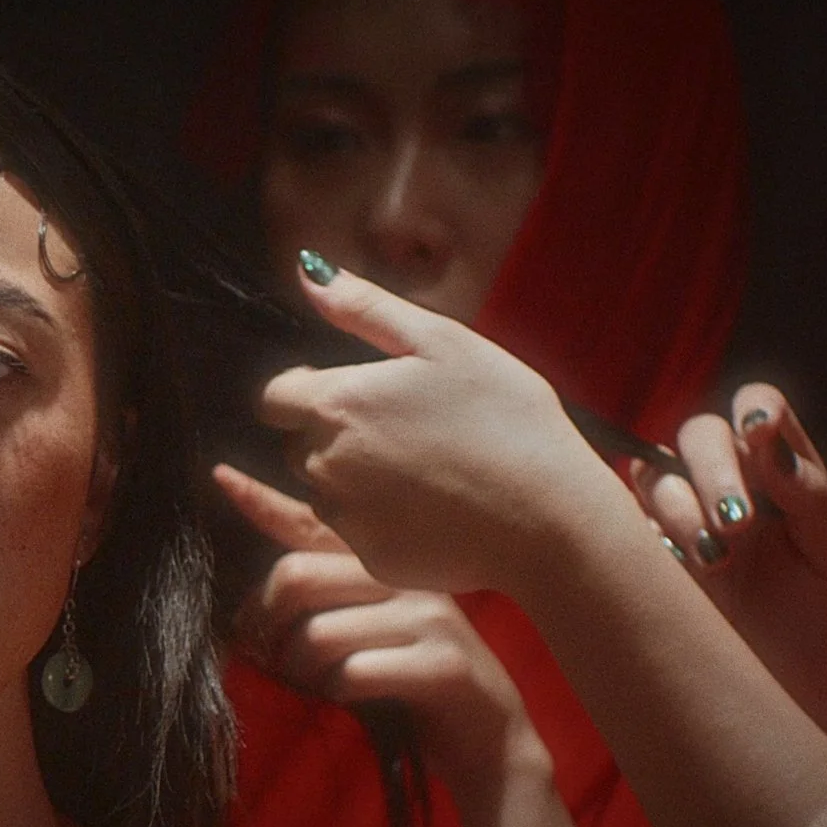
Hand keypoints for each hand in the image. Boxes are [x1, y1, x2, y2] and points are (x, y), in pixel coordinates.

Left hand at [215, 462, 551, 806]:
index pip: (312, 525)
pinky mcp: (442, 664)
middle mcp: (408, 579)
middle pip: (296, 576)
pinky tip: (353, 700)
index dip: (263, 502)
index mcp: (385, 566)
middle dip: (263, 623)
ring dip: (299, 671)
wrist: (489, 746)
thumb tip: (247, 614)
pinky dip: (337, 694)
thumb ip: (319, 613)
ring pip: (317, 633)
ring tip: (316, 684)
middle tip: (265, 654)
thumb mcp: (364, 641)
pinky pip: (353, 673)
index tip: (220, 476)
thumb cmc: (411, 692)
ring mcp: (430, 619)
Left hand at [259, 260, 630, 596]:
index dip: (311, 390)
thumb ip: (365, 307)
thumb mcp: (443, 342)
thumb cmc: (506, 419)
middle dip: (333, 433)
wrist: (551, 519)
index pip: (275, 397)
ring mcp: (344, 517)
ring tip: (427, 468)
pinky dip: (382, 519)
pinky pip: (357, 532)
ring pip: (324, 490)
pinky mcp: (368, 558)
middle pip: (297, 444)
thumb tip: (306, 268)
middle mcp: (324, 464)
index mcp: (336, 404)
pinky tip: (435, 507)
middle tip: (405, 429)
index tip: (360, 392)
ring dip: (355, 478)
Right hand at [626, 385, 826, 745]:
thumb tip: (769, 445)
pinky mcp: (637, 553)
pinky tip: (681, 574)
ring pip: (652, 473)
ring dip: (681, 508)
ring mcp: (673, 517)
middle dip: (715, 468)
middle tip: (738, 521)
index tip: (760, 431)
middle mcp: (719, 484)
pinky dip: (648, 539)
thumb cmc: (812, 620)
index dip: (755, 409)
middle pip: (698, 433)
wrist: (776, 693)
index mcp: (772, 472)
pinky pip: (619, 522)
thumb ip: (809, 492)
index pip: (757, 410)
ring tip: (716, 562)